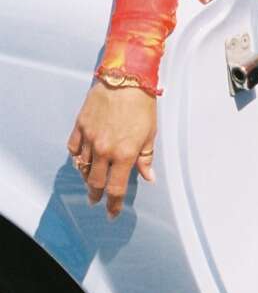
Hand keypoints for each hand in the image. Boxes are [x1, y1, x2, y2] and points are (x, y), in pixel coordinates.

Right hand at [67, 81, 157, 219]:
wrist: (126, 78)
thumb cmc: (142, 105)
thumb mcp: (150, 134)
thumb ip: (145, 158)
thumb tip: (148, 178)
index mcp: (124, 154)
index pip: (116, 189)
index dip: (113, 204)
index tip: (112, 214)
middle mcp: (104, 149)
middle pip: (95, 182)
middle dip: (96, 195)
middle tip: (95, 201)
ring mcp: (89, 138)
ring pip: (82, 167)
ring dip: (86, 177)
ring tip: (89, 182)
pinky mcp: (80, 126)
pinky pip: (73, 148)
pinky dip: (76, 157)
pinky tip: (81, 160)